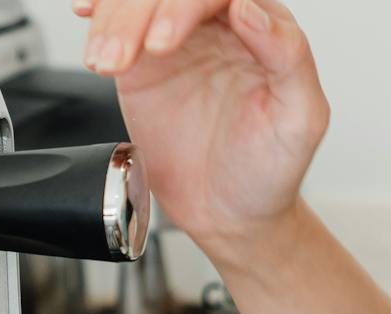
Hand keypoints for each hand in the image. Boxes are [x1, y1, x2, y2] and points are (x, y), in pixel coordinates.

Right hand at [73, 0, 328, 257]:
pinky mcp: (143, 63)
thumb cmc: (271, 170)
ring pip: (137, 4)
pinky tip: (89, 25)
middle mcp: (218, 24)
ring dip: (112, 22)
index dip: (184, 6)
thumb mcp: (300, 120)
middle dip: (139, 14)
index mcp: (264, 26)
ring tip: (106, 63)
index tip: (163, 41)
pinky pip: (116, 26)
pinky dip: (99, 21)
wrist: (230, 214)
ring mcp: (177, 40)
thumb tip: (249, 8)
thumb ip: (289, 57)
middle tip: (129, 57)